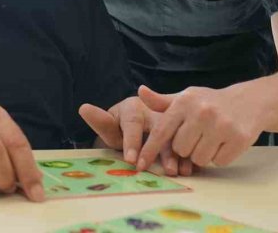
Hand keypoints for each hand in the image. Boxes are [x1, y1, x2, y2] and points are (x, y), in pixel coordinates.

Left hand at [79, 97, 194, 175]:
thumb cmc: (125, 123)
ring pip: (178, 134)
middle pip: (160, 129)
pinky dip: (192, 152)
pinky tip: (195, 166)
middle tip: (164, 171)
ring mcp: (171, 116)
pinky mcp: (186, 125)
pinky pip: (191, 138)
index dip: (132, 142)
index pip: (132, 123)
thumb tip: (83, 108)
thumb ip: (102, 121)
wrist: (147, 116)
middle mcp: (153, 109)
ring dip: (180, 154)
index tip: (131, 161)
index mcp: (134, 106)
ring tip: (181, 171)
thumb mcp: (114, 123)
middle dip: (162, 152)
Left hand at [137, 84, 263, 170]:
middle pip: (180, 149)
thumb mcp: (186, 98)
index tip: (139, 165)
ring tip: (211, 138)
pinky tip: (224, 142)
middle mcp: (202, 112)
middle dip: (186, 147)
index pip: (162, 131)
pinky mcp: (239, 138)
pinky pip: (218, 162)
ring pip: (199, 159)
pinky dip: (219, 156)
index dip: (149, 150)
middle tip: (197, 135)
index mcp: (185, 102)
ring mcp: (222, 125)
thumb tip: (140, 92)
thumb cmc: (210, 102)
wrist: (249, 101)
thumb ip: (162, 102)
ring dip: (203, 154)